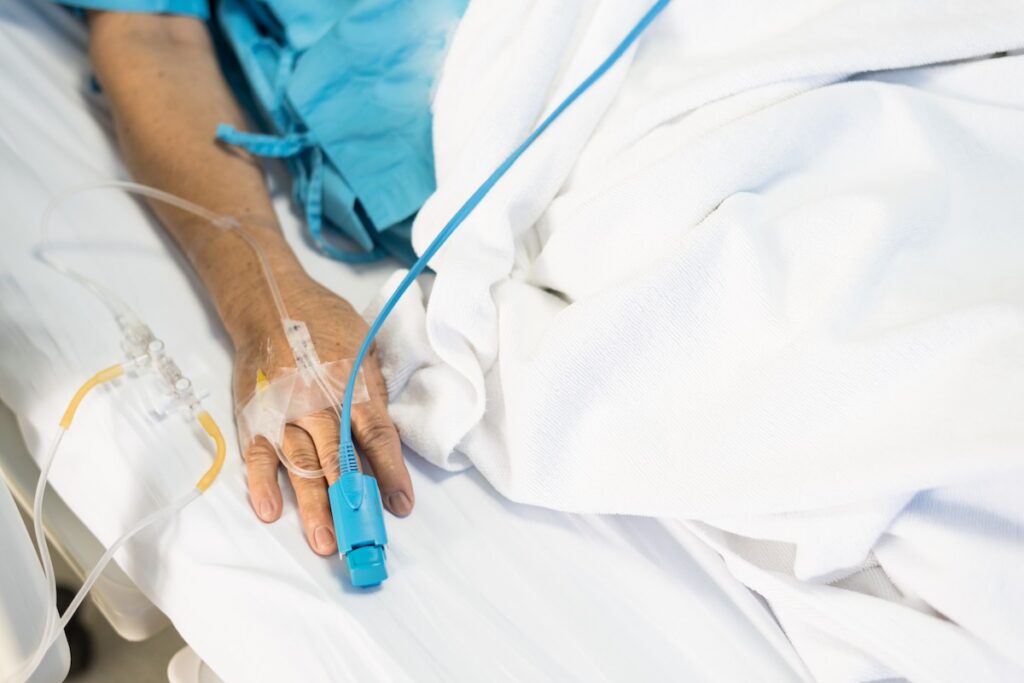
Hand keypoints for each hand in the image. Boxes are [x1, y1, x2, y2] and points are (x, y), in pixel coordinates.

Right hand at [231, 274, 413, 555]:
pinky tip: (271, 511)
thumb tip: (389, 442)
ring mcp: (283, 411)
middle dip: (351, 502)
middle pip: (338, 460)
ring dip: (312, 506)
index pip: (378, 438)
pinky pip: (256, 455)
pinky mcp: (254, 414)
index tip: (402, 505)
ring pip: (299, 466)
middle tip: (361, 537)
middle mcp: (319, 402)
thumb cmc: (327, 325)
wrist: (272, 300)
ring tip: (323, 541)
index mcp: (352, 385)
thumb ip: (375, 394)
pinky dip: (261, 484)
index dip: (391, 474)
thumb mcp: (365, 350)